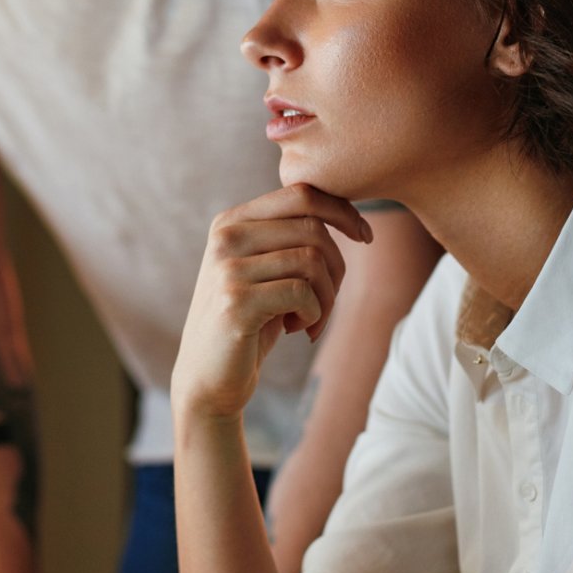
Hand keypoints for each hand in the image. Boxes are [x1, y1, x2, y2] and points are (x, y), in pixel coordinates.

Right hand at [172, 183, 368, 420]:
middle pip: (312, 228)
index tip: (365, 237)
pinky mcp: (236, 301)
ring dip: (327, 297)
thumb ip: (288, 238)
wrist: (207, 378)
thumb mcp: (264, 271)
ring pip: (311, 260)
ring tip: (312, 319)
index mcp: (231, 221)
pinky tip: (298, 329)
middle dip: (337, 267)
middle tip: (329, 300)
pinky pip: (302, 292)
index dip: (342, 211)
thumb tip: (346, 212)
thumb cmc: (248, 322)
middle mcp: (226, 237)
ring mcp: (228, 268)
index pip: (301, 194)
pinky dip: (314, 314)